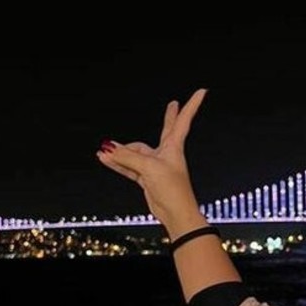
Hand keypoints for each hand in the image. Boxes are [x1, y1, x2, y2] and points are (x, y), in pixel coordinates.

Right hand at [96, 88, 208, 233]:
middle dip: (169, 116)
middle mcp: (166, 154)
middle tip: (173, 104)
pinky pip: (129, 167)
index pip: (183, 120)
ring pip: (136, 153)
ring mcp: (156, 166)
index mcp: (174, 146)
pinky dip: (117, 163)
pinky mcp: (147, 179)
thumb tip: (109, 149)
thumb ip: (127, 157)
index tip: (202, 91)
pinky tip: (105, 159)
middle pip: (166, 129)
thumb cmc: (172, 189)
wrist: (175, 213)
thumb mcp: (148, 167)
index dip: (192, 105)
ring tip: (104, 148)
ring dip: (121, 151)